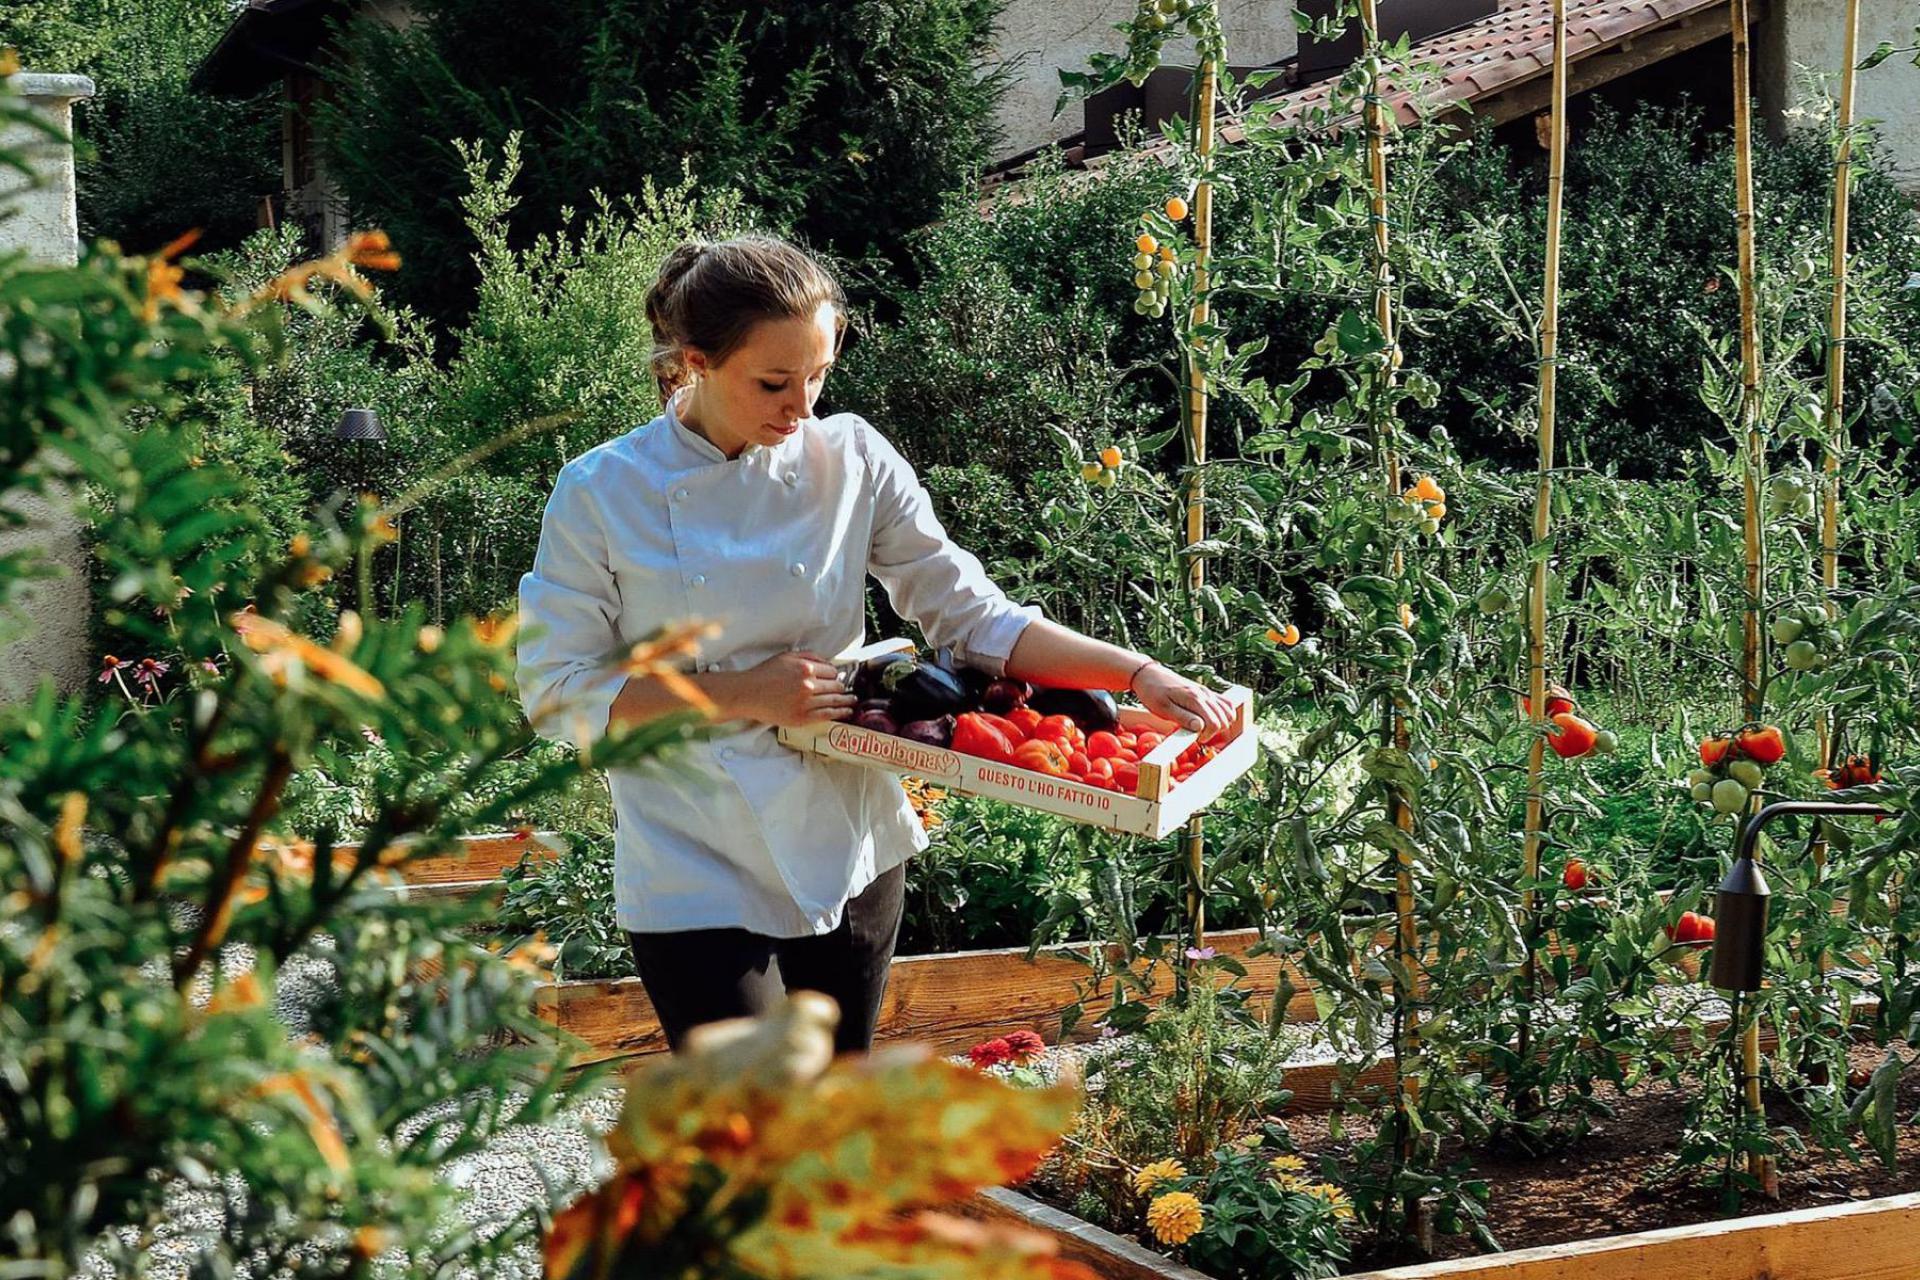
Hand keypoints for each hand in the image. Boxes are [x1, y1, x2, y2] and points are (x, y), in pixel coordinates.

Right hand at [718, 651, 856, 726]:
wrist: (749, 693)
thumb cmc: (766, 673)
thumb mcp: (787, 656)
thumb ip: (809, 656)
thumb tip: (829, 663)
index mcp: (806, 668)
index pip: (832, 671)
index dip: (835, 675)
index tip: (836, 678)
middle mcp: (809, 685)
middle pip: (835, 686)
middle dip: (841, 687)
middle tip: (846, 690)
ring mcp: (806, 703)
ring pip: (834, 701)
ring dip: (846, 701)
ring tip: (852, 701)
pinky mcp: (802, 717)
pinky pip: (826, 715)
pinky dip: (839, 713)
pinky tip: (846, 712)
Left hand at [1131, 663, 1235, 740]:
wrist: (1148, 674)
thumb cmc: (1152, 692)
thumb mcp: (1163, 709)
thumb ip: (1183, 718)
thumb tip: (1200, 728)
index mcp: (1194, 698)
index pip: (1214, 723)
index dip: (1207, 735)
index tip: (1195, 738)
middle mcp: (1204, 693)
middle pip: (1224, 718)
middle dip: (1214, 731)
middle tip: (1198, 734)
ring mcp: (1206, 691)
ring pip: (1228, 710)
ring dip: (1221, 722)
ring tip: (1204, 727)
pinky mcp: (1205, 690)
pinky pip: (1224, 702)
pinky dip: (1223, 713)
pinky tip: (1211, 718)